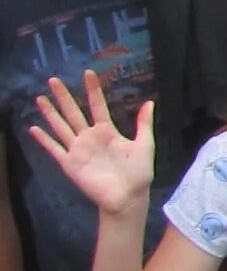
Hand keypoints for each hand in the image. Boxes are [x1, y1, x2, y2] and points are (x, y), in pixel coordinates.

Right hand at [26, 70, 155, 213]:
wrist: (128, 196)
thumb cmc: (138, 172)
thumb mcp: (144, 144)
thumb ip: (143, 124)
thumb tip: (150, 102)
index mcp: (107, 131)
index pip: (97, 106)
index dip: (93, 90)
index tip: (88, 73)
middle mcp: (90, 137)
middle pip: (74, 112)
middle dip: (64, 96)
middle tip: (53, 79)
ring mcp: (78, 149)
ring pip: (61, 127)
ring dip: (50, 113)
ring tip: (40, 98)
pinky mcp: (70, 163)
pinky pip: (54, 149)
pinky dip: (44, 140)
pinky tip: (33, 128)